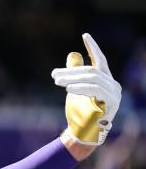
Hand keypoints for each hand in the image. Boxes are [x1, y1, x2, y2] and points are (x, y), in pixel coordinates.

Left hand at [50, 32, 120, 146]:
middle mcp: (113, 84)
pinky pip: (96, 90)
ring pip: (92, 79)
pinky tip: (68, 89)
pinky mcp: (112, 102)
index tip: (85, 35)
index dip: (92, 47)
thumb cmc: (79, 112)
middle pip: (91, 71)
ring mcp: (115, 93)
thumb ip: (75, 73)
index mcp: (105, 80)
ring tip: (56, 81)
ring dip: (72, 79)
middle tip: (53, 74)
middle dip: (70, 71)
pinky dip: (81, 87)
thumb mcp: (74, 89)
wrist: (82, 133)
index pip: (100, 60)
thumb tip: (72, 55)